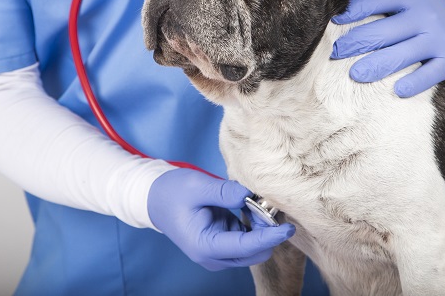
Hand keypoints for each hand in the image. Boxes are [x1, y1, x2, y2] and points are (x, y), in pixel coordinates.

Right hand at [147, 168, 294, 270]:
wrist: (156, 199)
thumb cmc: (173, 192)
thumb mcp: (197, 186)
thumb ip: (224, 192)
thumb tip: (250, 195)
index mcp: (204, 245)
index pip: (245, 247)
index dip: (270, 238)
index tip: (288, 228)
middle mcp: (213, 256)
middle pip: (254, 252)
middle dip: (267, 232)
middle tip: (269, 203)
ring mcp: (219, 253)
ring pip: (253, 248)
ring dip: (262, 229)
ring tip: (258, 202)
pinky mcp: (224, 244)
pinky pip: (248, 240)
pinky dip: (255, 226)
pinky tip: (252, 207)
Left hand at [330, 0, 444, 97]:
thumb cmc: (410, 4)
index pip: (376, 0)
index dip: (353, 10)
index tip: (334, 20)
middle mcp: (424, 14)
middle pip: (386, 31)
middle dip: (357, 42)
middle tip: (336, 52)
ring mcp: (438, 37)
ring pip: (404, 54)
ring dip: (377, 66)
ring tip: (355, 74)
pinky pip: (431, 73)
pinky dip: (415, 83)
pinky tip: (397, 90)